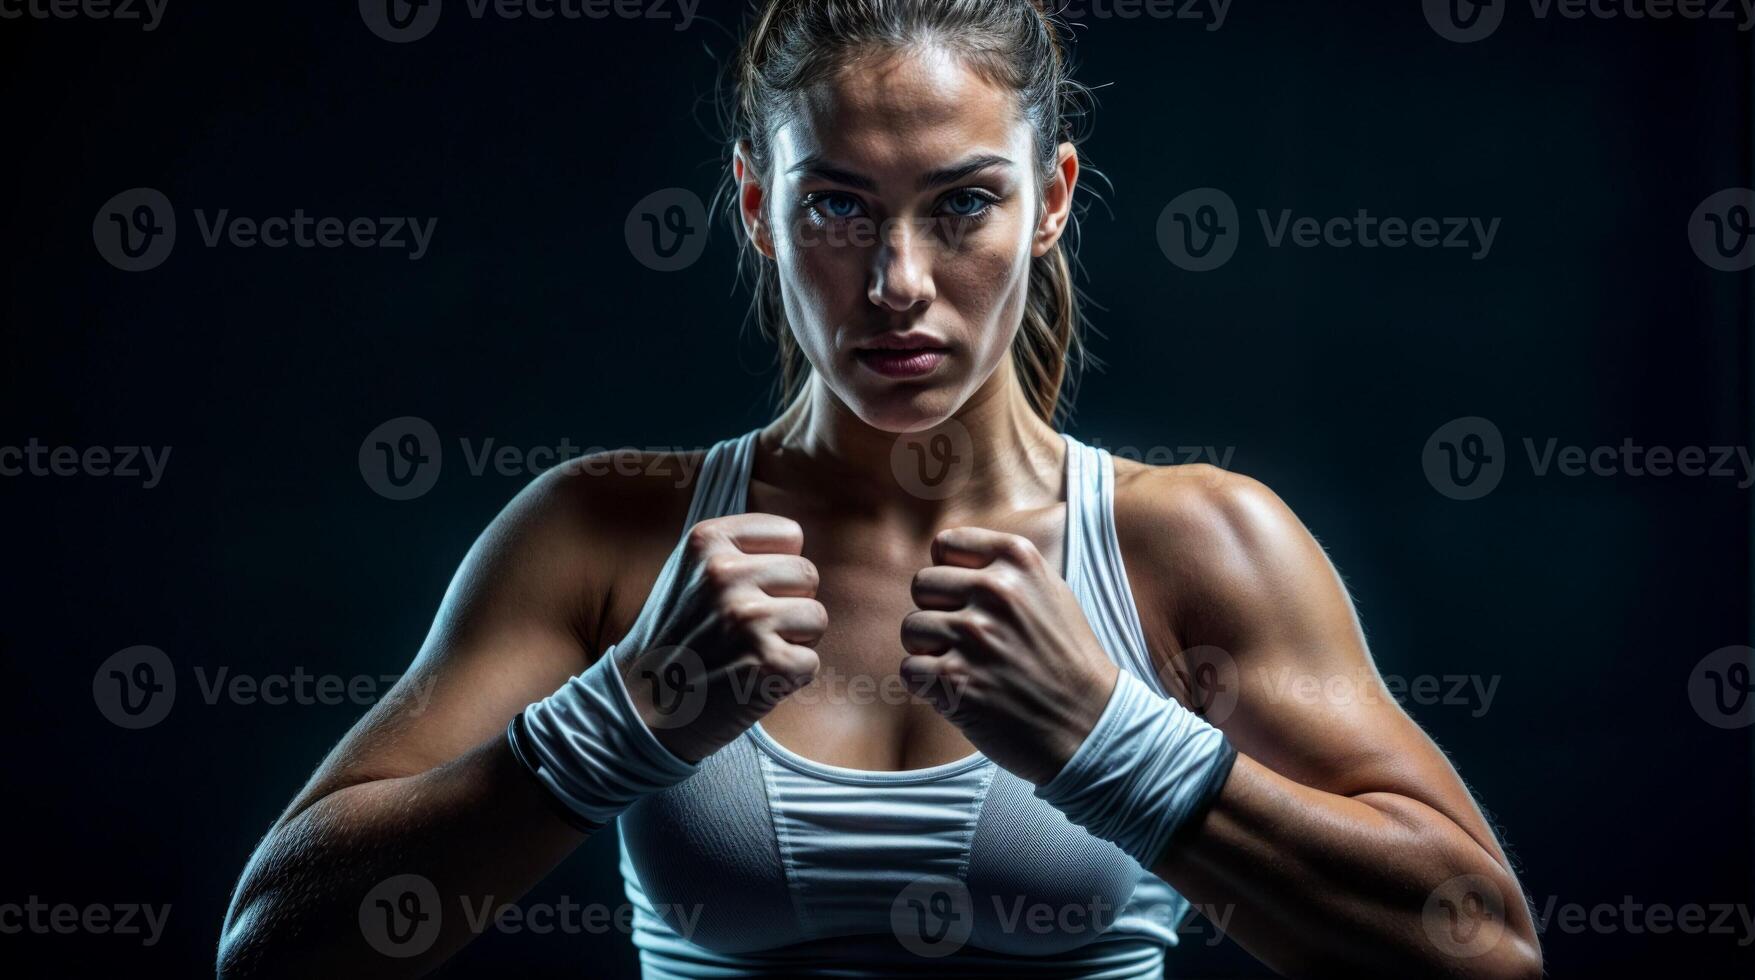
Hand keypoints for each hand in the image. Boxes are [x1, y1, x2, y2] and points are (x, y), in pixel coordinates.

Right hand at [620, 513, 825, 763]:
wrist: (642, 708)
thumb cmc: (678, 638)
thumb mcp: (690, 573)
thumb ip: (738, 549)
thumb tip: (798, 541)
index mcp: (707, 541)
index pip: (790, 535)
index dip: (776, 569)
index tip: (743, 594)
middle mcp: (725, 574)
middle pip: (807, 574)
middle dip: (787, 605)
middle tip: (744, 631)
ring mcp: (747, 619)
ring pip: (816, 617)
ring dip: (792, 641)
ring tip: (747, 653)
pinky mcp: (768, 663)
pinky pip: (810, 662)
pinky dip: (787, 679)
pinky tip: (749, 681)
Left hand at [899, 527, 1120, 786]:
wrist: (1088, 724)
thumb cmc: (1065, 660)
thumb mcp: (1049, 592)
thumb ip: (1001, 569)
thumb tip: (944, 556)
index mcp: (1019, 560)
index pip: (945, 545)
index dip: (950, 576)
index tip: (970, 601)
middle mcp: (996, 590)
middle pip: (922, 585)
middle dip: (937, 613)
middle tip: (968, 641)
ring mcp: (974, 635)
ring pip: (912, 628)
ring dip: (931, 651)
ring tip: (968, 667)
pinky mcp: (955, 679)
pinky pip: (910, 669)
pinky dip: (929, 685)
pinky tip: (963, 691)